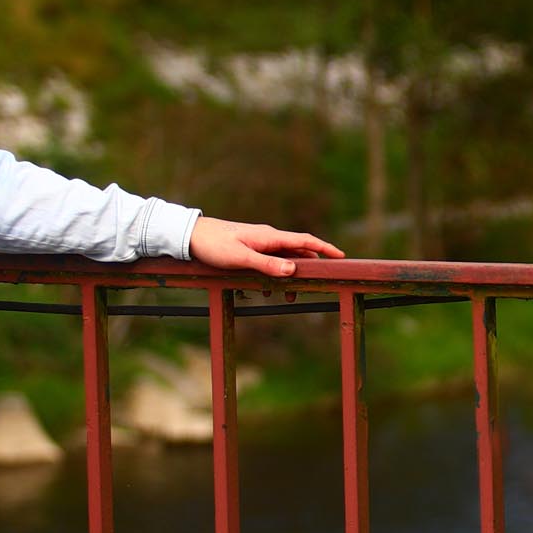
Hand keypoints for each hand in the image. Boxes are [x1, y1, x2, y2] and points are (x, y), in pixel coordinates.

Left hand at [188, 216, 345, 277]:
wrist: (190, 235)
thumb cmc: (214, 245)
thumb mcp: (240, 258)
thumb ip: (267, 265)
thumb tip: (293, 270)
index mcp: (270, 237)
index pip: (304, 241)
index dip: (324, 248)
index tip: (341, 256)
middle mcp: (268, 238)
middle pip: (298, 253)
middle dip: (309, 269)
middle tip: (314, 287)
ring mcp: (259, 243)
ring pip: (284, 260)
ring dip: (290, 277)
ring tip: (288, 298)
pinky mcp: (249, 249)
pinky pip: (270, 262)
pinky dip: (274, 276)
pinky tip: (266, 290)